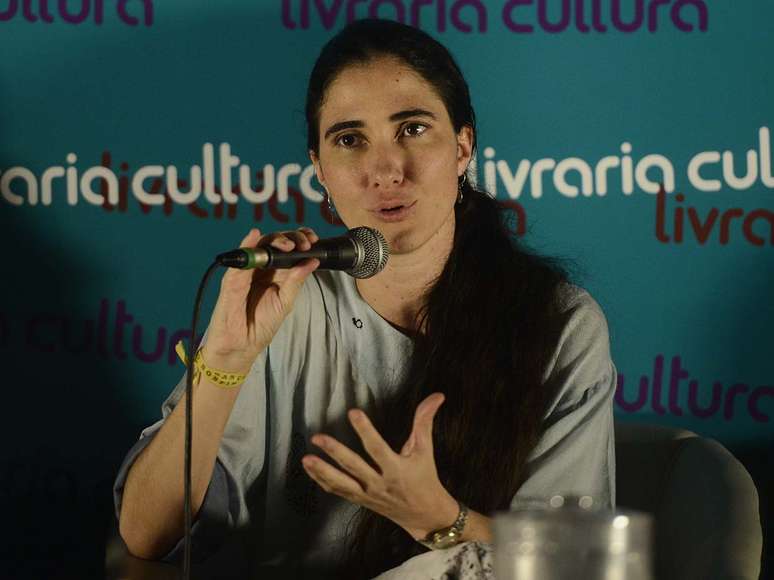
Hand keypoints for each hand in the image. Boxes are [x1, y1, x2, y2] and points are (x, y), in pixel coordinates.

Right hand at [202, 227, 319, 372]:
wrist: (242, 345)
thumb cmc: (261, 324)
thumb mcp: (285, 302)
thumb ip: (296, 281)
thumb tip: (312, 261)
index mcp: (276, 272)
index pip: (287, 248)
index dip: (299, 239)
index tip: (313, 240)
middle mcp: (261, 268)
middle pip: (274, 242)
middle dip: (291, 238)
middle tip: (303, 244)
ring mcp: (246, 272)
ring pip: (258, 246)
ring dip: (274, 240)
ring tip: (287, 245)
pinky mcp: (232, 280)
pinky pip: (239, 260)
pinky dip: (246, 245)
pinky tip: (254, 236)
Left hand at [302, 393, 458, 539]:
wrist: (425, 515)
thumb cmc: (425, 478)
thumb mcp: (426, 450)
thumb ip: (425, 422)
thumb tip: (436, 396)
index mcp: (396, 470)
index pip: (377, 448)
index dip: (365, 430)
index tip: (353, 413)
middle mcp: (380, 483)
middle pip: (354, 467)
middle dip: (335, 452)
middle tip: (318, 437)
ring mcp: (368, 494)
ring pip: (341, 484)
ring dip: (322, 471)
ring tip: (306, 458)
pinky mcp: (360, 500)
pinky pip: (339, 491)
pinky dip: (323, 481)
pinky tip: (311, 468)